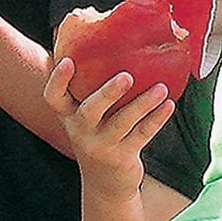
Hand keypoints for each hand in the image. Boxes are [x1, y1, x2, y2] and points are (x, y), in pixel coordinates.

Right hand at [44, 58, 173, 200]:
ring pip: (122, 123)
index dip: (58, 79)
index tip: (68, 60)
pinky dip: (156, 119)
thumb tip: (99, 37)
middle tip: (126, 76)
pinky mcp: (122, 158)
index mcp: (67, 116)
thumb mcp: (83, 115)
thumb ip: (87, 86)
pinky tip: (169, 105)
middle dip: (107, 93)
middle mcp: (80, 131)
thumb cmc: (96, 133)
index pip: (52, 97)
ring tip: (161, 88)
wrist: (105, 183)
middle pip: (89, 111)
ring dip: (142, 104)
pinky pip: (141, 135)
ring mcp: (101, 146)